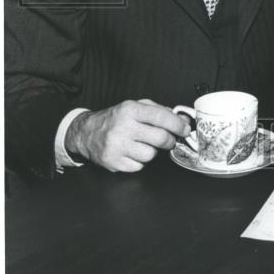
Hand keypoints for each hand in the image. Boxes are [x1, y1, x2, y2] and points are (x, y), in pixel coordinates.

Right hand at [65, 99, 191, 172]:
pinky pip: (139, 166)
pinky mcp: (113, 162)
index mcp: (130, 110)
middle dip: (170, 140)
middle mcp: (123, 127)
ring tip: (143, 144)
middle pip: (160, 138)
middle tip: (170, 140)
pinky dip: (139, 161)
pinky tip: (132, 152)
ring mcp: (117, 146)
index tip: (185, 129)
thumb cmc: (116, 119)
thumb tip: (182, 119)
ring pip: (151, 155)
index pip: (161, 117)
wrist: (87, 133)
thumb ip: (159, 110)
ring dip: (152, 151)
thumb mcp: (135, 106)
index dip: (178, 125)